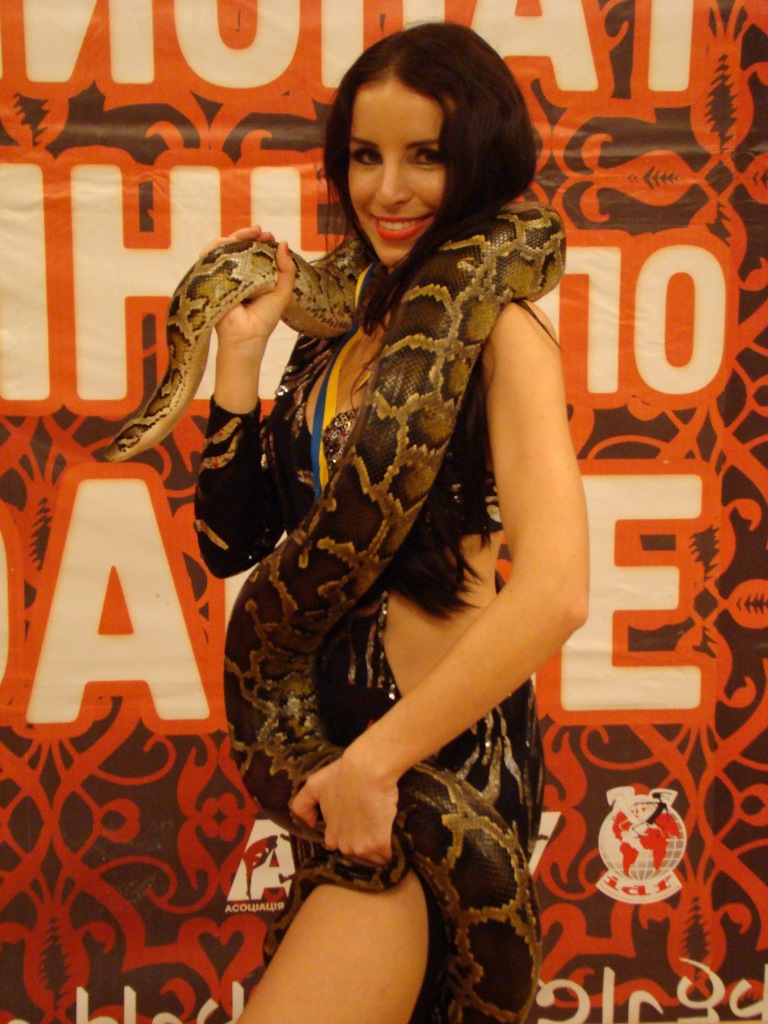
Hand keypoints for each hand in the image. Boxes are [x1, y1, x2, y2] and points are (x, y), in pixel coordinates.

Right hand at [211, 227, 296, 354]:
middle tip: (261, 231)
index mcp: (252, 277)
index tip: (270, 236)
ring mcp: (222, 275)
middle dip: (248, 235)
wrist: (246, 336)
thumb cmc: (264, 319)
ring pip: (223, 249)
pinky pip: (209, 258)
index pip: (253, 252)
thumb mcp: (282, 292)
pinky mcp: (209, 278)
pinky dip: (217, 247)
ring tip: (251, 232)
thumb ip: (286, 269)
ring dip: (235, 237)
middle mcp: (236, 274)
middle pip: (237, 247)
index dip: (260, 241)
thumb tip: (283, 243)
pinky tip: (228, 241)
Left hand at [291, 746, 398, 866]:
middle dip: (361, 842)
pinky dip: (389, 849)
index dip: (346, 834)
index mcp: (330, 835)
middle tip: (369, 823)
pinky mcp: (379, 843)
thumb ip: (302, 805)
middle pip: (355, 852)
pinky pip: (386, 855)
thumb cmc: (341, 775)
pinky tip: (391, 838)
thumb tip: (309, 824)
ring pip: (371, 856)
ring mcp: (361, 846)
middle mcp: (344, 845)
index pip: (337, 845)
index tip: (354, 823)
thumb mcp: (314, 786)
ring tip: (381, 829)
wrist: (367, 770)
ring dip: (376, 847)